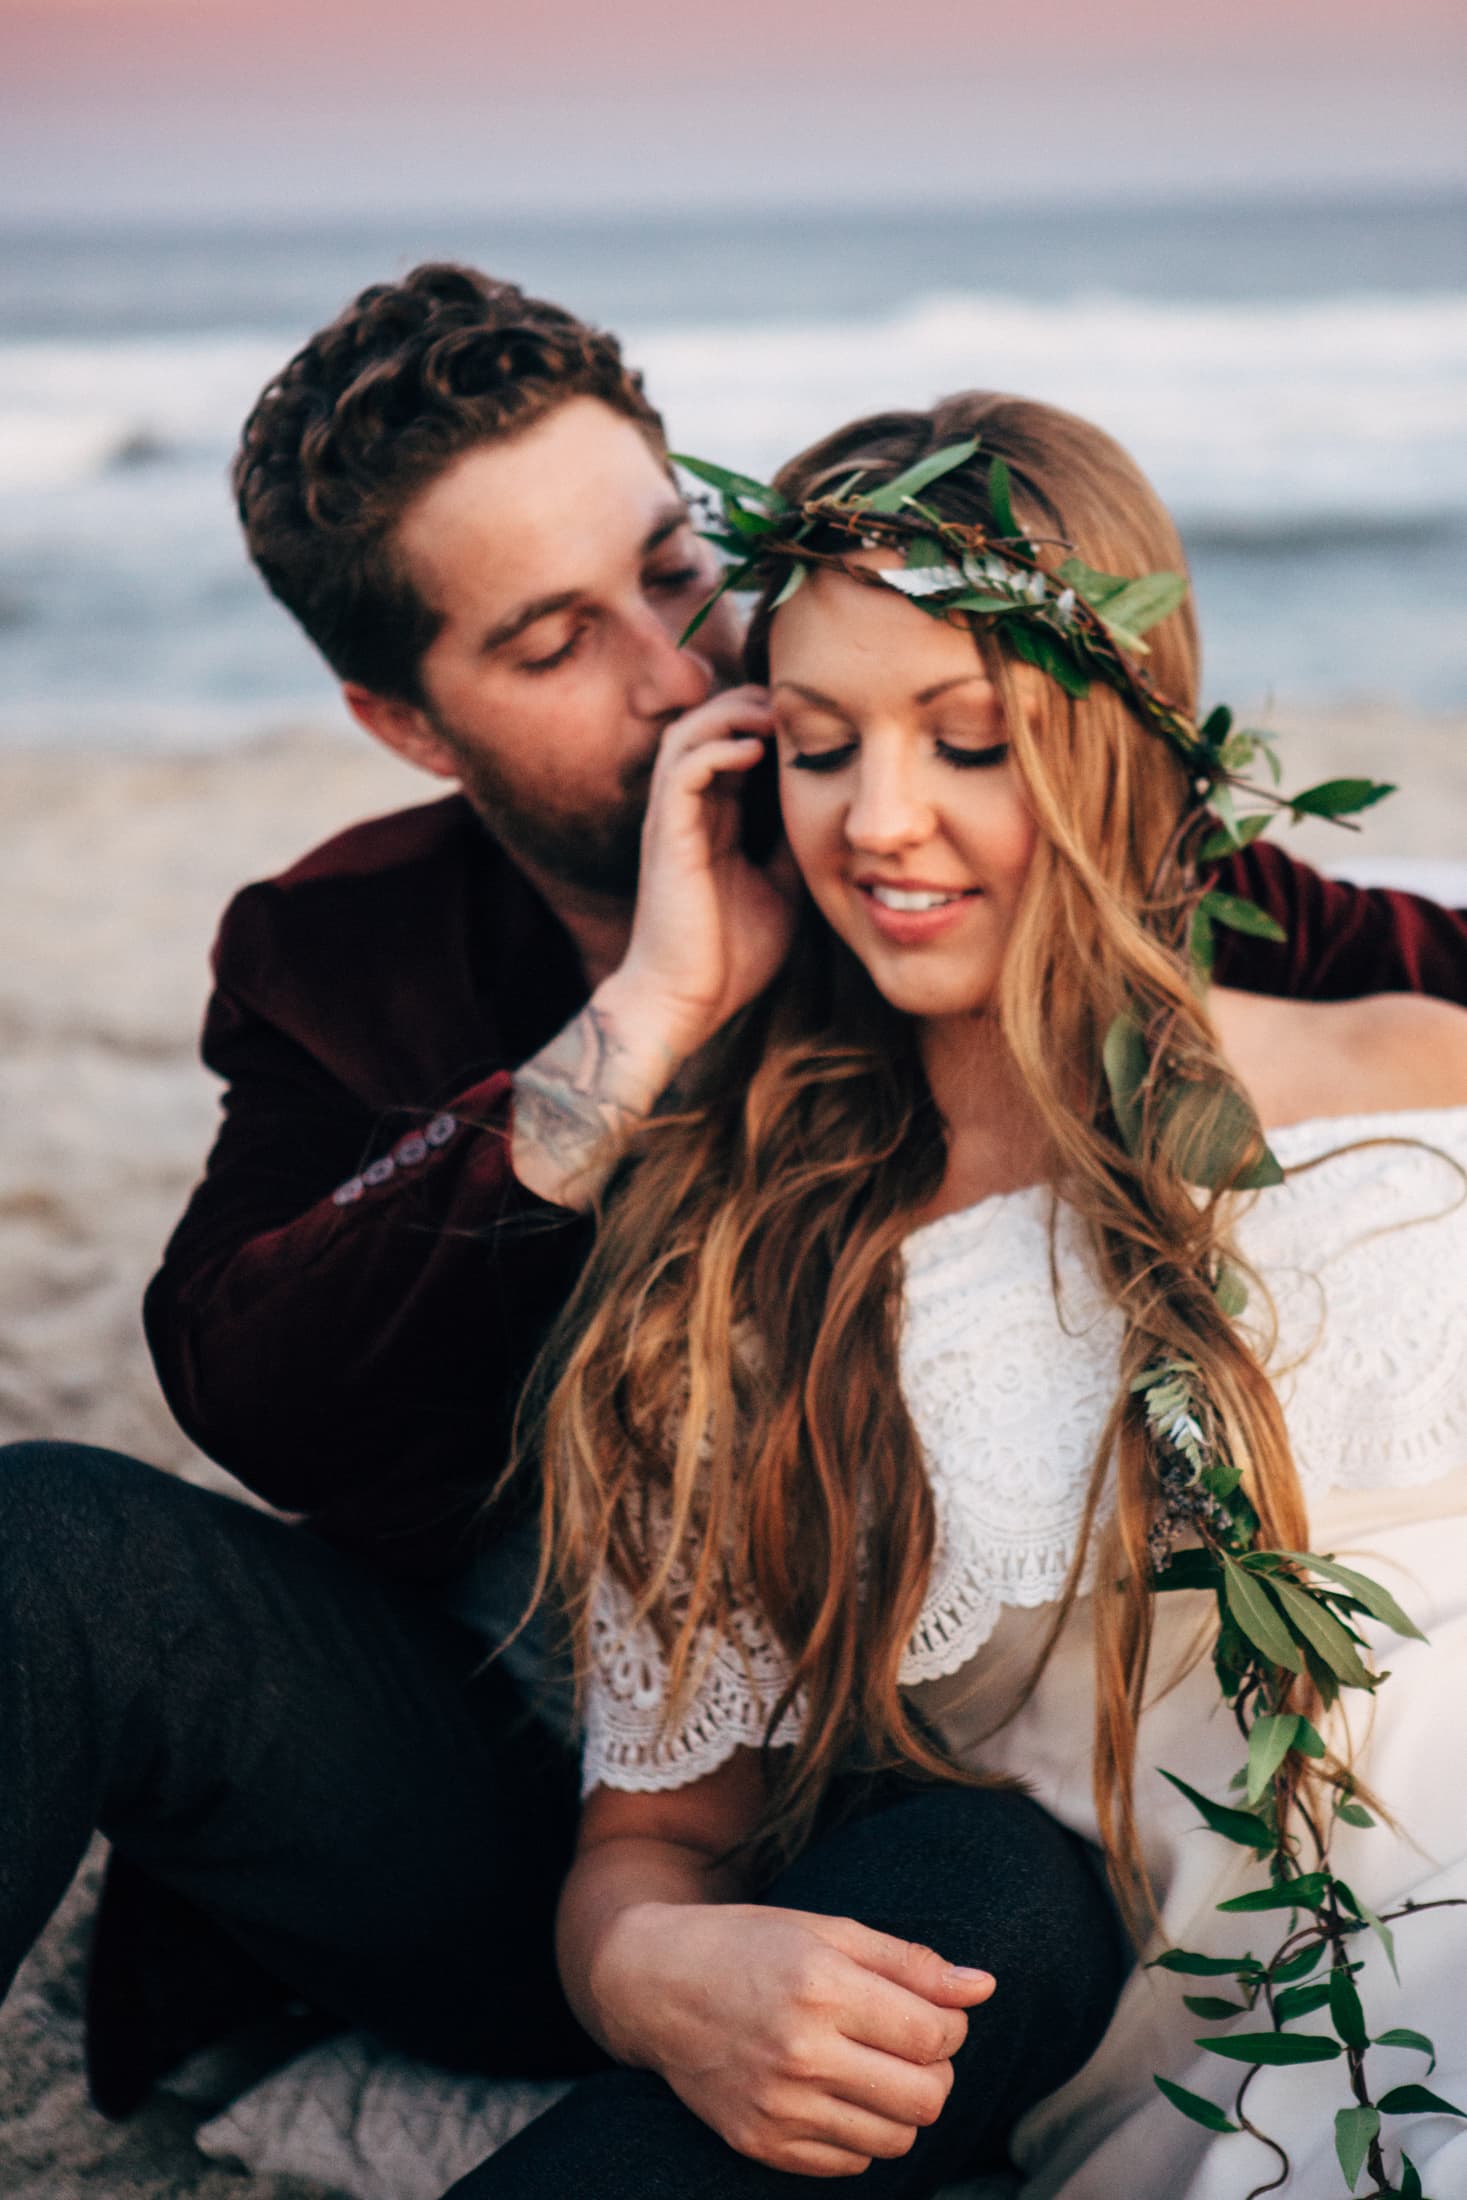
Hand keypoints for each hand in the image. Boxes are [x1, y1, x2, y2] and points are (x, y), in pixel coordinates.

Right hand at [593, 1901, 995, 2178]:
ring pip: (895, 2141)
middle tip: (908, 2045)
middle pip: (926, 2098)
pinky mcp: (760, 2144)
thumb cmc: (750, 1946)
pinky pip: (850, 2166)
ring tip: (874, 2070)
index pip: (935, 2036)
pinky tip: (836, 2093)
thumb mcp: (828, 1929)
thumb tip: (984, 1987)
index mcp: (822, 1987)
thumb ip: (910, 1961)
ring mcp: (778, 2106)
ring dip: (901, 2108)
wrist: (656, 1984)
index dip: (951, 2026)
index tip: (931, 2013)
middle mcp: (800, 2052)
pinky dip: (859, 2135)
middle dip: (935, 2072)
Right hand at [601, 686, 798, 1063]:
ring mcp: (674, 822)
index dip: (765, 723)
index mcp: (715, 822)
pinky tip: (754, 750)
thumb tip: (832, 817)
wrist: (688, 1004)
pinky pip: (683, 771)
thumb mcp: (783, 890)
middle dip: (749, 704)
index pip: (733, 747)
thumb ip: (794, 848)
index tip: (811, 721)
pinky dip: (716, 748)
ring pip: (688, 736)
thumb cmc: (730, 958)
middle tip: (795, 701)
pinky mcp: (667, 837)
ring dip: (729, 714)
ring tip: (771, 714)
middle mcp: (690, 813)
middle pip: (707, 726)